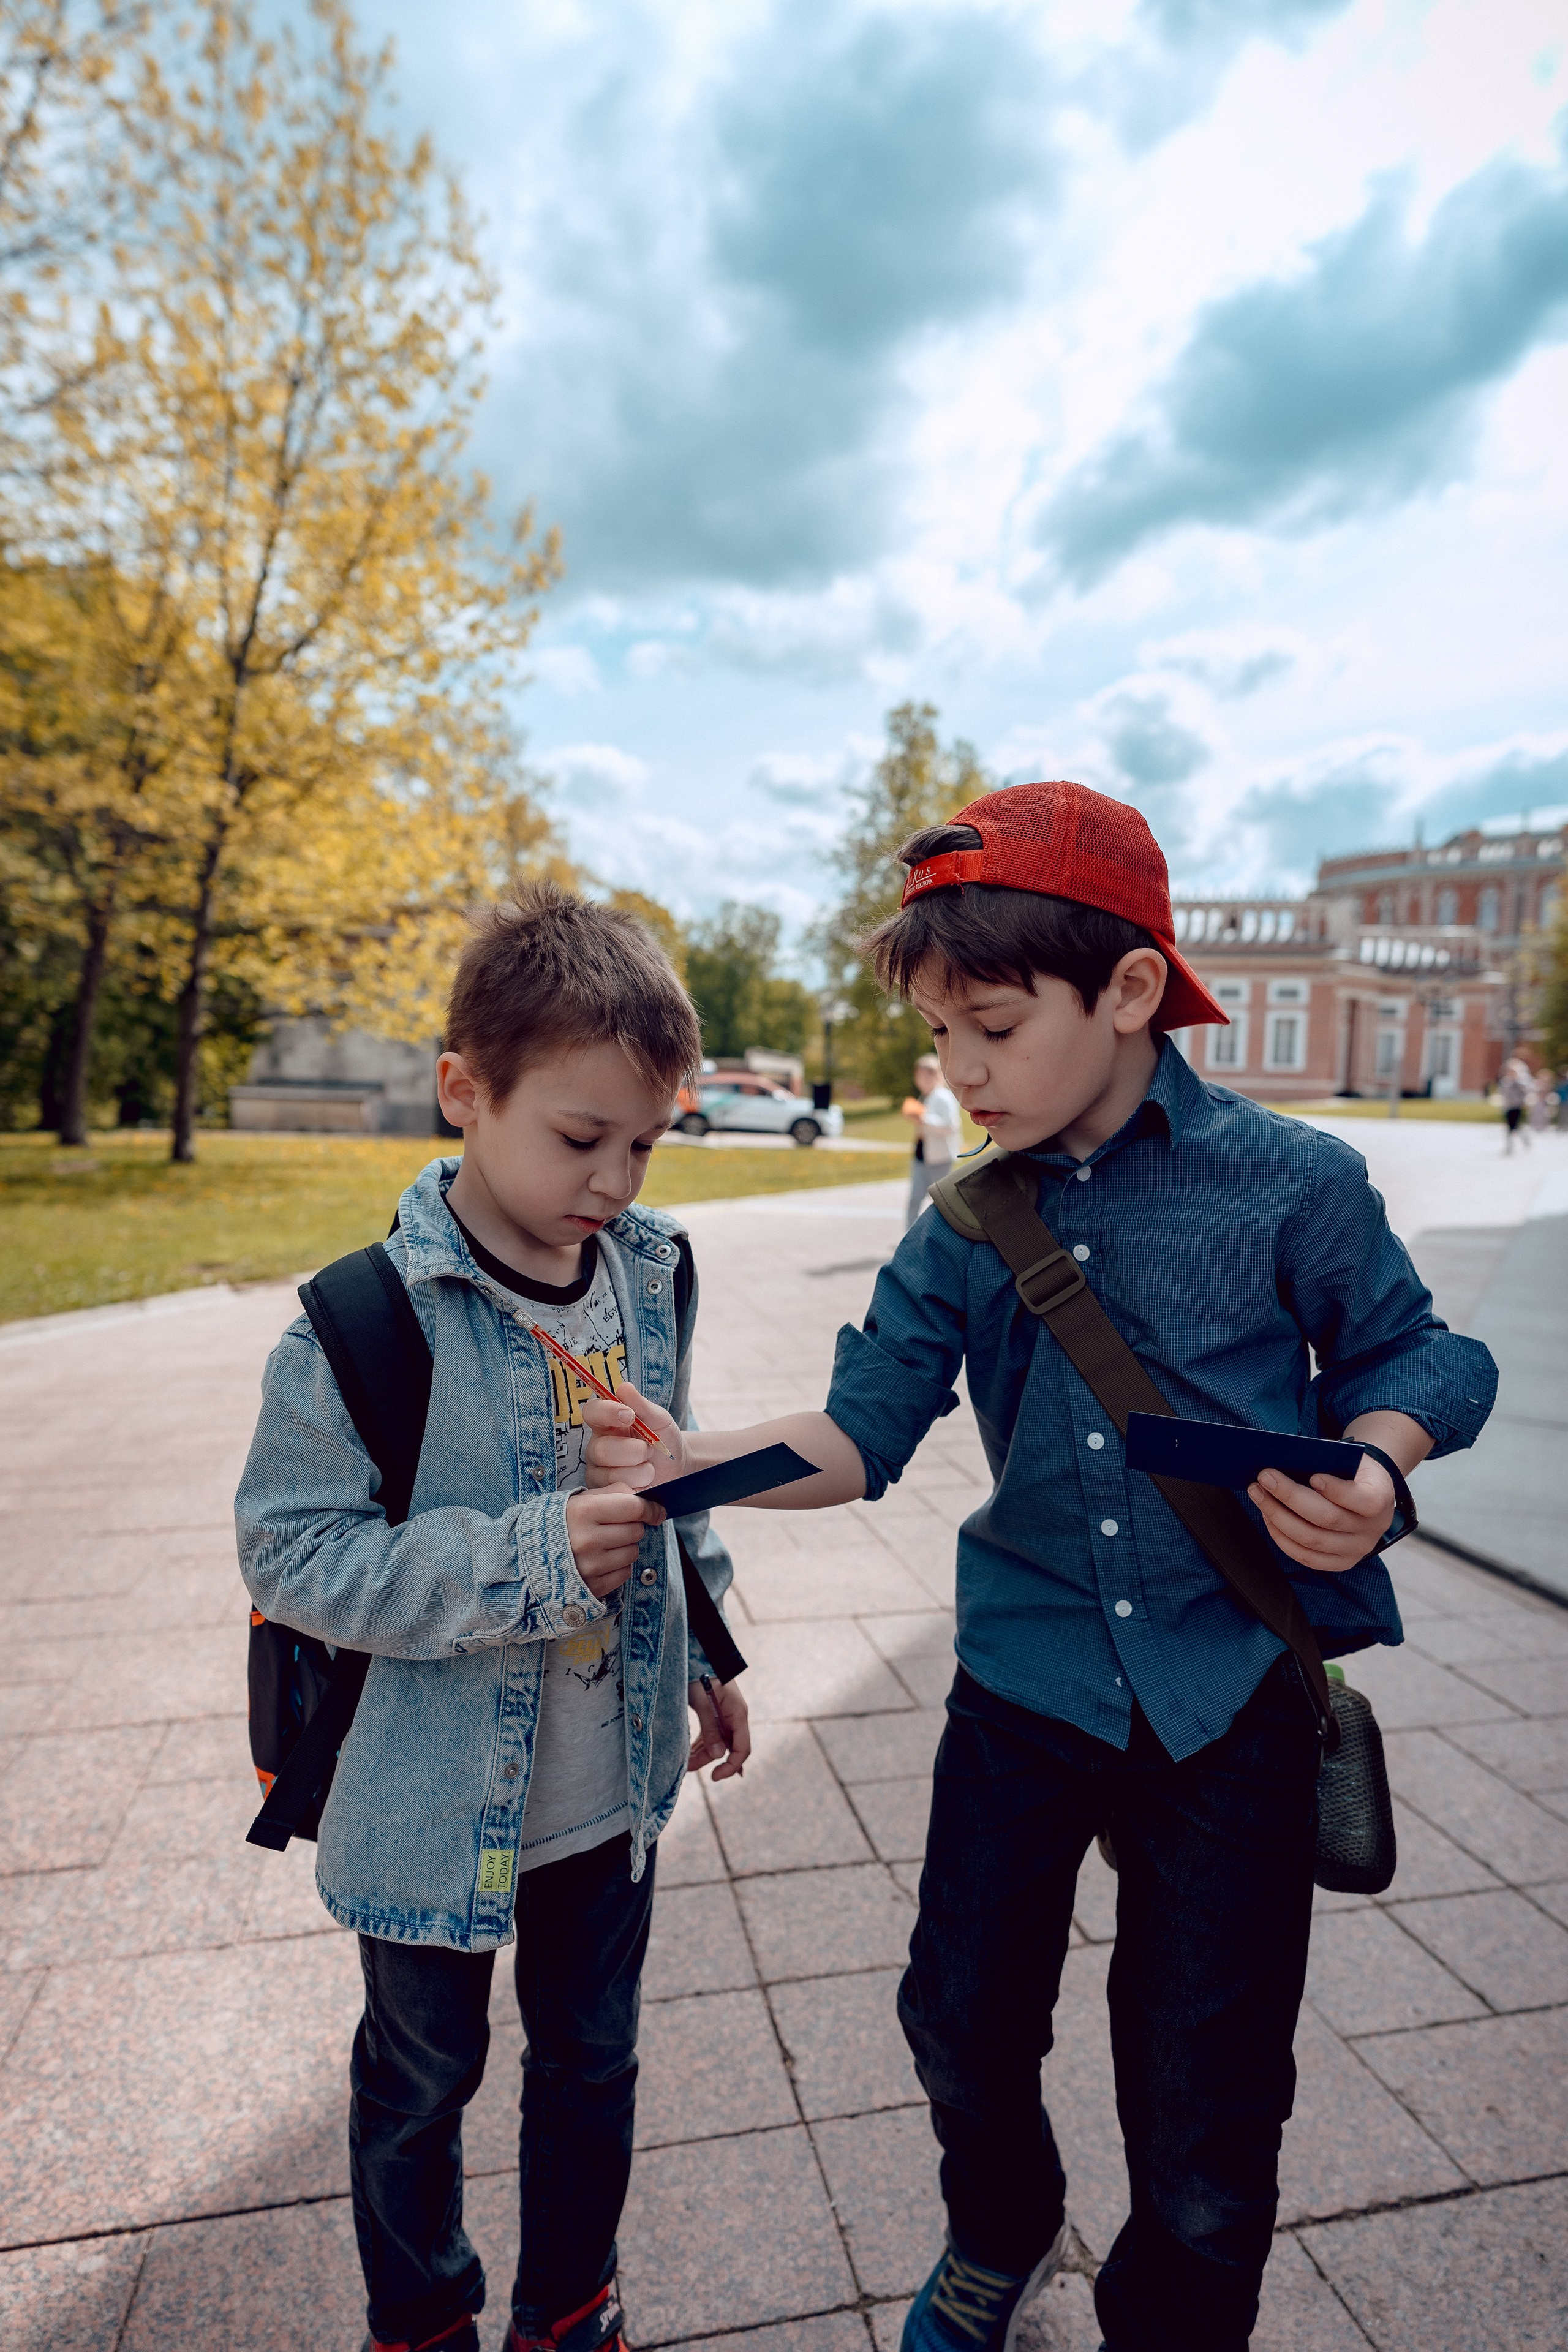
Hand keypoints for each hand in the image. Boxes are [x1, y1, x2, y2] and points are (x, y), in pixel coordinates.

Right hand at [564, 1487, 662, 1598]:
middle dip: (633, 1526)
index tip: (657, 1512)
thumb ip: (613, 1493)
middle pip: (636, 1530)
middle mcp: (587, 1540)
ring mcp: (590, 1566)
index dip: (651, 1509)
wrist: (528, 1557)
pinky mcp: (592, 1587)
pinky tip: (601, 1560)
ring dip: (626, 1547)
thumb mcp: (579, 1499)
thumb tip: (646, 1500)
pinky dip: (618, 1566)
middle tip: (616, 1527)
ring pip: (633, 1552)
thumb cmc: (559, 1523)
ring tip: (605, 1544)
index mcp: (583, 1512)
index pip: (634, 1508)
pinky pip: (624, 1573)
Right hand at [582, 1382, 686, 1490]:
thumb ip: (642, 1405)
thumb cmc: (664, 1439)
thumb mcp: (659, 1419)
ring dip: (640, 1472)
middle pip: (601, 1449)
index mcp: (606, 1422)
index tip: (629, 1415)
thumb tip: (624, 1387)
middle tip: (649, 1451)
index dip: (607, 1412)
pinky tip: (646, 1483)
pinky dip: (639, 1488)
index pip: (592, 1412)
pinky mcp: (606, 1492)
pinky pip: (617, 1493)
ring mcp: (599, 1471)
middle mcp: (598, 1445)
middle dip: (633, 1452)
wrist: (678, 1467)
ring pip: (610, 1474)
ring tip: (650, 1468)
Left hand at [688, 1676, 750, 1780]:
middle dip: (709, 1760)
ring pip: (717, 1743)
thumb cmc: (702, 1675)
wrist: (698, 1655)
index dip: (731, 1766)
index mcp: (738, 1714)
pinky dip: (700, 1745)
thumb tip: (718, 1754)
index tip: (715, 1777)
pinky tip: (689, 1752)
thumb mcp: (703, 1702)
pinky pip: (710, 1735)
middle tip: (687, 1767)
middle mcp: (734, 1718)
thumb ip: (711, 1729)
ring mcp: (725, 1716)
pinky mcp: (715, 1714)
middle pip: (727, 1748)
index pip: (742, 1749)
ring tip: (684, 1762)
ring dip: (702, 1754)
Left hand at [1248, 1454, 1395, 1573]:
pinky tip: (1268, 1515)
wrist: (1368, 1492)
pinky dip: (1281, 1536)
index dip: (1337, 1491)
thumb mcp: (1351, 1459)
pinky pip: (1305, 1557)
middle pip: (1327, 1519)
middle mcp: (1372, 1530)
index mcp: (1381, 1499)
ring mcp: (1357, 1550)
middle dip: (1290, 1497)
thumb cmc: (1352, 1471)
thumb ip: (1327, 1461)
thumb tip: (1286, 1460)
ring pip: (1310, 1540)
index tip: (1313, 1477)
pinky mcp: (1340, 1562)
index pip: (1364, 1501)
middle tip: (1265, 1477)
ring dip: (1277, 1515)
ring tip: (1258, 1493)